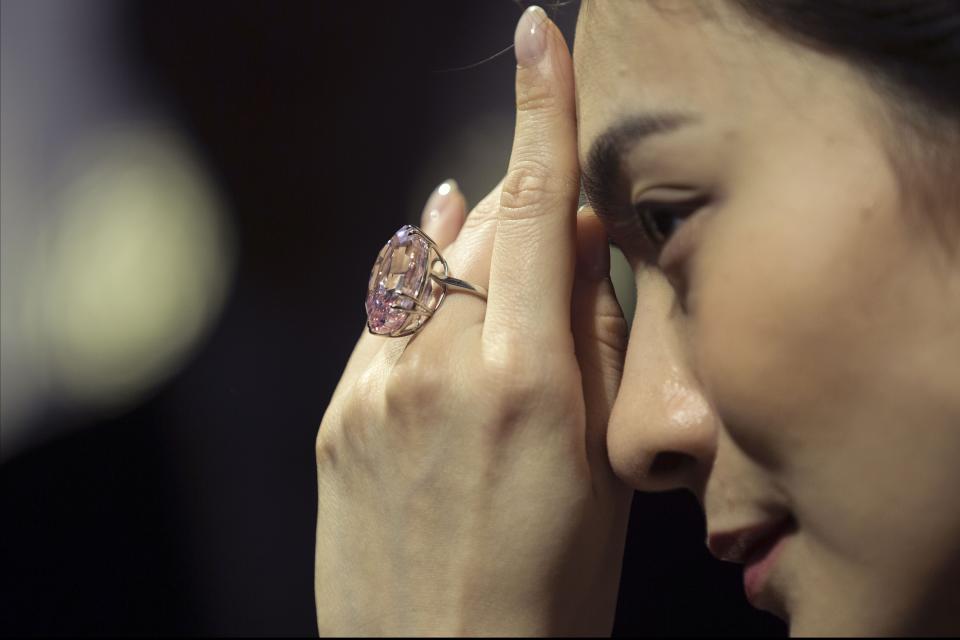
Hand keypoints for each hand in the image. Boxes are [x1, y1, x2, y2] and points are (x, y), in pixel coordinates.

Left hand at [315, 7, 631, 635]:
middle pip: (481, 232)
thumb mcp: (606, 468)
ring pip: (423, 268)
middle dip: (514, 196)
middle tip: (537, 190)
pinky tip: (424, 263)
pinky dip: (411, 283)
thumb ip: (594, 344)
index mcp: (530, 385)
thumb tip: (579, 244)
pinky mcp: (337, 418)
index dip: (542, 115)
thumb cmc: (554, 587)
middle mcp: (443, 372)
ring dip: (460, 234)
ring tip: (479, 210)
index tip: (538, 40)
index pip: (538, 215)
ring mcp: (376, 392)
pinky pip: (381, 319)